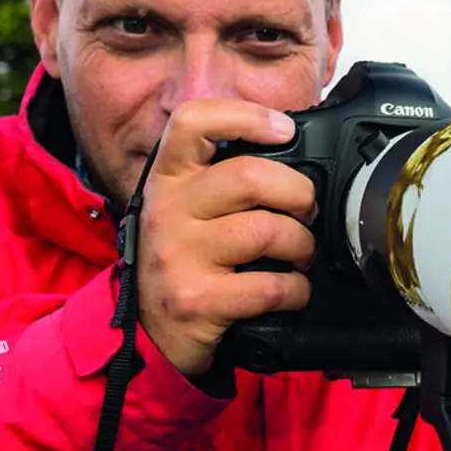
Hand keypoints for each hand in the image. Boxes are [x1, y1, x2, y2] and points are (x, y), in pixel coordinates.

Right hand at [135, 98, 316, 376]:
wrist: (144, 333)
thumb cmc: (180, 262)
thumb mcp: (184, 209)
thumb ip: (222, 179)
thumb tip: (292, 153)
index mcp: (168, 179)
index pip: (193, 121)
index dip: (246, 116)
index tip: (284, 129)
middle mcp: (168, 210)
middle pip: (249, 176)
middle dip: (298, 194)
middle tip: (306, 212)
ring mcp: (179, 256)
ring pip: (267, 231)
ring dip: (302, 246)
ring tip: (300, 255)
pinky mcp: (196, 300)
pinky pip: (270, 286)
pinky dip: (296, 290)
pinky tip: (292, 292)